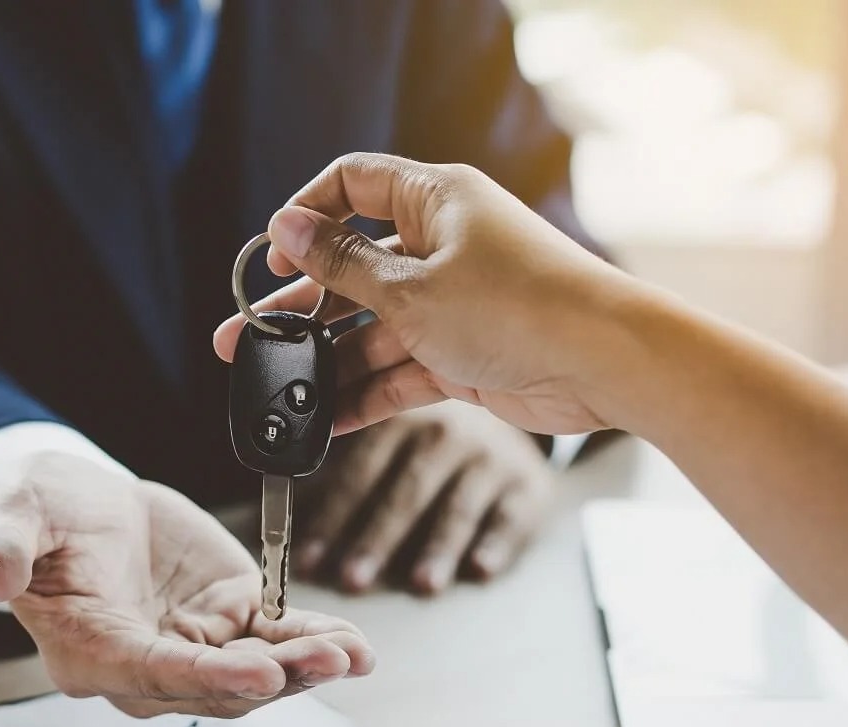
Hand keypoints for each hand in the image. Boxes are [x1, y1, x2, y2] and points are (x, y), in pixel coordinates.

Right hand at [0, 452, 374, 718]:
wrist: (78, 504)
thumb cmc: (39, 515)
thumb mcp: (11, 515)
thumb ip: (4, 547)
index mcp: (89, 652)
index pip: (152, 674)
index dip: (206, 676)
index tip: (257, 672)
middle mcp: (146, 667)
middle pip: (215, 686)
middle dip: (275, 678)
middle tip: (326, 660)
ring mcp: (193, 646)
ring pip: (255, 672)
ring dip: (305, 667)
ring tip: (351, 654)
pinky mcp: (229, 620)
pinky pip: (277, 640)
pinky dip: (315, 643)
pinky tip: (355, 647)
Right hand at [213, 153, 637, 435]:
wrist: (603, 364)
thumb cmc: (519, 306)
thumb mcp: (411, 287)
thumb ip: (342, 265)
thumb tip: (288, 227)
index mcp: (435, 202)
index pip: (355, 185)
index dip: (306, 216)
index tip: (272, 257)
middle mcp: (442, 247)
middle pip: (352, 268)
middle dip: (298, 306)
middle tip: (243, 338)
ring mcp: (452, 303)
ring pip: (372, 327)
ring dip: (327, 359)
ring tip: (277, 390)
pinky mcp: (463, 355)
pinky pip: (399, 370)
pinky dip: (366, 392)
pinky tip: (325, 419)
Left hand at [297, 400, 550, 593]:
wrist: (519, 409)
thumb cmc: (436, 434)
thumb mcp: (395, 427)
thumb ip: (347, 454)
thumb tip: (276, 487)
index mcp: (401, 418)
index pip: (359, 471)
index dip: (332, 517)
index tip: (308, 561)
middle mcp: (447, 433)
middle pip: (405, 492)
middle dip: (376, 538)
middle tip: (353, 580)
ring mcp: (491, 458)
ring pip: (457, 506)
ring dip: (438, 547)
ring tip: (420, 585)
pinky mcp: (529, 483)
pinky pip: (512, 515)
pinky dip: (498, 542)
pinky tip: (480, 569)